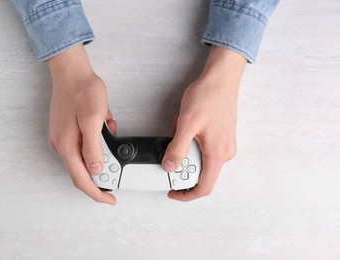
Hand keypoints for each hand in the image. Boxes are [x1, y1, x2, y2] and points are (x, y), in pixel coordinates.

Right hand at [47, 45, 116, 204]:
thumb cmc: (82, 91)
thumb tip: (96, 170)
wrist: (72, 72)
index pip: (81, 179)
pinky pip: (84, 144)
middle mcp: (61, 145)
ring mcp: (63, 138)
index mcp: (67, 145)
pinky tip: (106, 126)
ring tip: (111, 132)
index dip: (96, 193)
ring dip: (101, 152)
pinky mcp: (67, 131)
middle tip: (117, 169)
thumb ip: (93, 147)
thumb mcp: (93, 119)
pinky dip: (98, 141)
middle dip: (101, 173)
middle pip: (82, 172)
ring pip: (84, 157)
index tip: (109, 199)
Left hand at [162, 46, 246, 201]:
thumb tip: (169, 167)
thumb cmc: (208, 96)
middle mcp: (225, 153)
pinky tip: (186, 125)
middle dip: (182, 163)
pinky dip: (191, 141)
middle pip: (201, 173)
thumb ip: (177, 148)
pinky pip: (204, 148)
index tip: (173, 192)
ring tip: (179, 128)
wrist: (221, 78)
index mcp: (218, 154)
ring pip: (201, 159)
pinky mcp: (222, 137)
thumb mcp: (187, 123)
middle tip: (171, 146)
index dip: (187, 194)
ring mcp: (225, 145)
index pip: (204, 187)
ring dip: (186, 149)